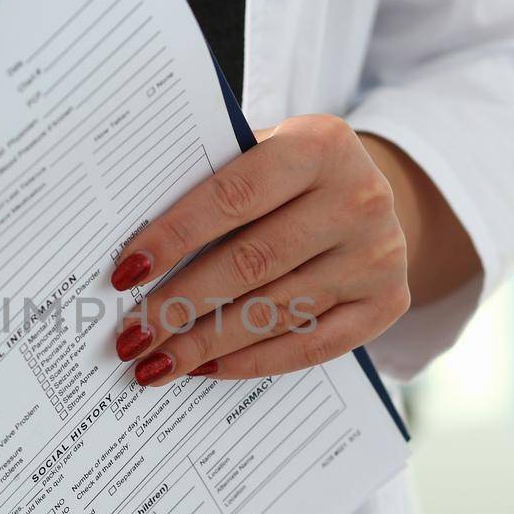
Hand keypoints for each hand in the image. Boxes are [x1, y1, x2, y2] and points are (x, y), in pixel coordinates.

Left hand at [110, 114, 410, 384]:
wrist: (373, 194)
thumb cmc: (290, 177)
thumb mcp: (261, 154)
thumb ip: (211, 184)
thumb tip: (135, 254)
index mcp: (319, 145)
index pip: (231, 196)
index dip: (173, 238)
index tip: (125, 274)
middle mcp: (358, 198)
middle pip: (250, 263)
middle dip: (180, 304)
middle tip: (132, 335)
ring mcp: (378, 255)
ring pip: (275, 311)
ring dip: (206, 343)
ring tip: (156, 362)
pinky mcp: (387, 303)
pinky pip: (310, 345)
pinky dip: (252, 361)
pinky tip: (206, 368)